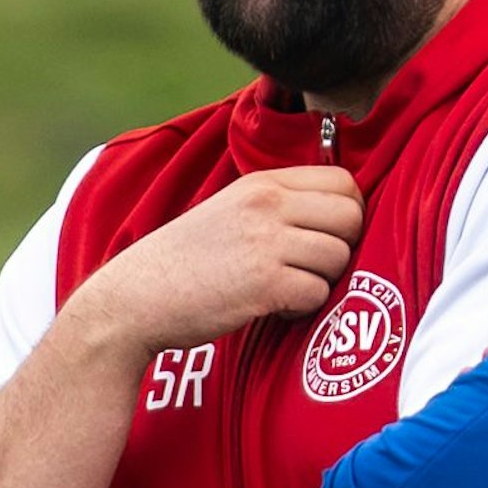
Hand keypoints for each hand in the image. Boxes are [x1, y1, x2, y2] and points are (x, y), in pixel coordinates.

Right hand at [74, 167, 362, 353]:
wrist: (135, 298)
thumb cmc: (186, 261)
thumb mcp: (231, 210)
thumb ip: (278, 205)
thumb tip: (338, 215)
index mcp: (262, 183)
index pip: (343, 180)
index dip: (348, 212)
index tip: (328, 236)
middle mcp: (268, 205)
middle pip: (351, 216)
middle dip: (344, 246)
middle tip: (314, 267)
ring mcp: (266, 242)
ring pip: (339, 257)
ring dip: (322, 280)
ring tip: (288, 287)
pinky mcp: (264, 283)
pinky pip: (318, 292)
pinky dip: (303, 307)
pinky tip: (275, 306)